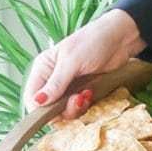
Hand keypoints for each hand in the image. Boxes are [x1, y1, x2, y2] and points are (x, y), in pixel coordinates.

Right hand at [23, 10, 145, 116]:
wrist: (120, 38)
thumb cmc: (93, 41)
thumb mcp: (72, 61)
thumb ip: (56, 83)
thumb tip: (38, 101)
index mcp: (43, 69)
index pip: (31, 98)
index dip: (40, 109)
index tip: (55, 110)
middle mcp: (52, 80)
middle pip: (48, 109)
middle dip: (62, 110)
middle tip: (77, 99)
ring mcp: (68, 88)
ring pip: (63, 112)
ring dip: (75, 108)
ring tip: (86, 94)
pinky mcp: (82, 92)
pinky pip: (78, 108)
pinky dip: (84, 105)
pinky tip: (90, 93)